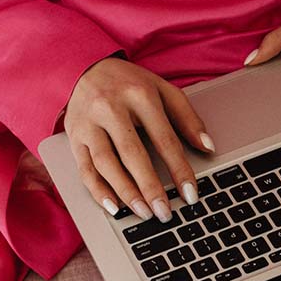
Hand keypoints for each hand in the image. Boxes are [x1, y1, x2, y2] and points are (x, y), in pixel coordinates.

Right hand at [63, 57, 215, 220]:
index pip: (164, 139)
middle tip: (165, 213)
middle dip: (150, 187)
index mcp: (139, 95)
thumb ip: (187, 118)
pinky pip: (84, 168)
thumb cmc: (131, 83)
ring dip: (125, 192)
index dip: (179, 169)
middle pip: (132, 153)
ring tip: (143, 213)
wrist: (86, 67)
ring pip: (105, 163)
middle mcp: (110, 107)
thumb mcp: (164, 90)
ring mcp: (88, 122)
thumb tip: (207, 147)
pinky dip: (98, 190)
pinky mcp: (73, 135)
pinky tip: (114, 207)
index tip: (190, 194)